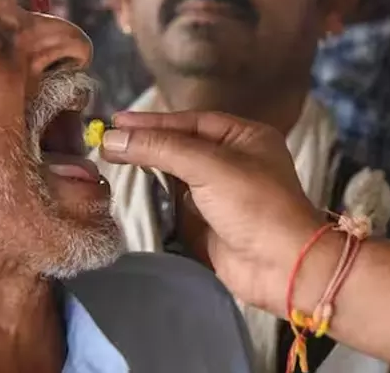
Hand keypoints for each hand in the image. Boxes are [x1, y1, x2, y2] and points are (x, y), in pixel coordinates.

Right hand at [99, 111, 322, 315]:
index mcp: (244, 138)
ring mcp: (220, 194)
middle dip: (146, 143)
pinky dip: (154, 197)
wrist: (282, 268)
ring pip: (176, 174)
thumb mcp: (208, 166)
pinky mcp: (209, 223)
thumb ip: (160, 148)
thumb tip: (113, 138)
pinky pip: (175, 204)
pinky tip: (130, 189)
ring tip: (111, 160)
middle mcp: (233, 161)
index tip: (116, 122)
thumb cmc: (256, 207)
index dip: (152, 122)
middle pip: (181, 146)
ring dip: (147, 169)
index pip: (190, 122)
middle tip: (107, 141)